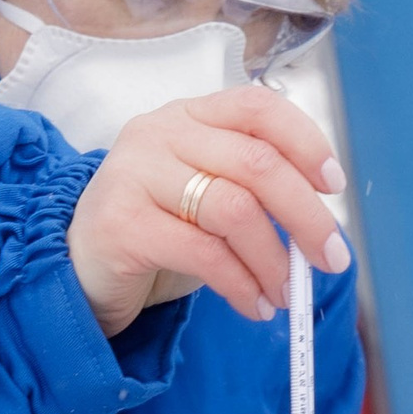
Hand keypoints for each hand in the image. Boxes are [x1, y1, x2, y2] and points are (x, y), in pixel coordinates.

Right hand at [66, 84, 349, 337]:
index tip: (333, 185)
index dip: (305, 142)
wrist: (79, 269)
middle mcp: (160, 133)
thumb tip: (320, 231)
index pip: (258, 107)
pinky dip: (241, 286)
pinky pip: (204, 254)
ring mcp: (136, 175)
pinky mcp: (124, 225)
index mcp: (190, 115)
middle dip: (306, 217)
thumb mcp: (207, 199)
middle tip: (333, 259)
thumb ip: (255, 195)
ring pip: (234, 210)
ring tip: (288, 293)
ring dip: (273, 260)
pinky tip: (254, 306)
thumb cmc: (156, 232)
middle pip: (257, 164)